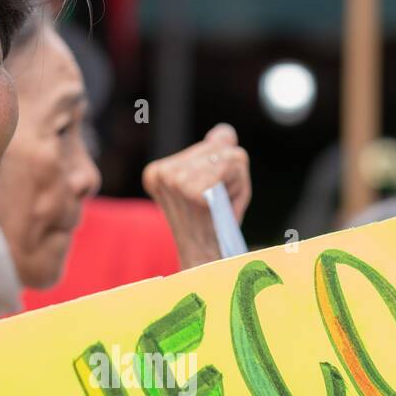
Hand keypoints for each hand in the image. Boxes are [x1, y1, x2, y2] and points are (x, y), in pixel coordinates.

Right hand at [142, 123, 251, 268]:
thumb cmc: (213, 228)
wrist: (206, 263)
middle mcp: (162, 173)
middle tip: (220, 207)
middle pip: (220, 147)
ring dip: (237, 183)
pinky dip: (238, 187)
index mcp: (157, 173)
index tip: (210, 202)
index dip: (223, 173)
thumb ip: (218, 156)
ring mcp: (174, 180)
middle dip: (232, 176)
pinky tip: (223, 208)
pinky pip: (232, 165)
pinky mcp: (192, 189)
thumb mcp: (213, 187)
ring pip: (229, 155)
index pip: (211, 146)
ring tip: (221, 208)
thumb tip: (224, 132)